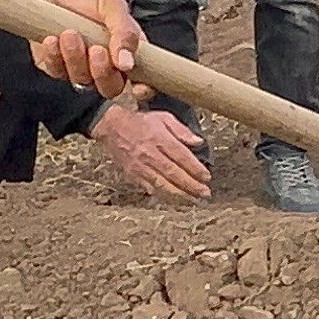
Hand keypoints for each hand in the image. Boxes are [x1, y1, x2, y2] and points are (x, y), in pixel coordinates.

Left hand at [24, 0, 144, 97]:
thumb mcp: (111, 5)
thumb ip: (125, 32)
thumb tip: (128, 63)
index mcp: (125, 48)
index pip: (142, 78)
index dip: (143, 88)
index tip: (138, 87)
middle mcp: (105, 63)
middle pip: (111, 88)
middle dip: (103, 72)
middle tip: (96, 49)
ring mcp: (79, 67)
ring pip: (82, 82)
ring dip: (76, 58)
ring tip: (70, 33)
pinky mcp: (56, 66)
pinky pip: (57, 72)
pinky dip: (55, 56)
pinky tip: (52, 38)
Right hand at [90, 102, 213, 199]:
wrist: (112, 127)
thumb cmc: (140, 122)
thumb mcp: (164, 117)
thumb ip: (182, 131)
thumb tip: (199, 142)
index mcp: (159, 139)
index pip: (181, 156)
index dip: (195, 169)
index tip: (207, 177)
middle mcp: (150, 154)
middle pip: (174, 173)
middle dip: (191, 186)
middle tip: (205, 193)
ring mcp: (140, 166)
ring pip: (162, 184)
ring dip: (180, 195)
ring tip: (194, 200)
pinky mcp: (133, 174)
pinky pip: (150, 188)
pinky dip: (163, 196)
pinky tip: (175, 200)